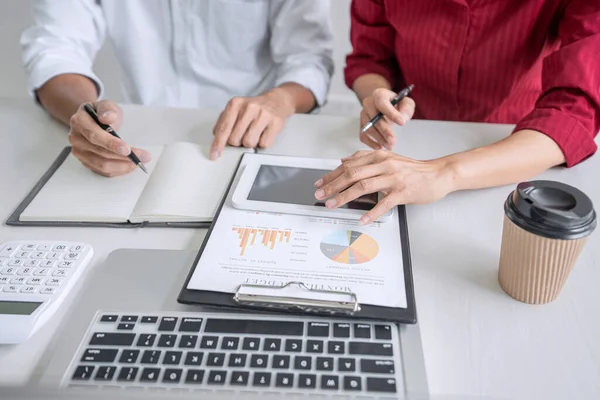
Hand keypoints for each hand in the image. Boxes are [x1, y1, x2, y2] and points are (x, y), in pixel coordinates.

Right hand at [68, 100, 150, 176]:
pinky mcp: (86, 161)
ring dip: (122, 165)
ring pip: (102, 165)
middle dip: (124, 156)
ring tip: (138, 162)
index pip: (94, 136)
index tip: (128, 150)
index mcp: (79, 122)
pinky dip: (118, 170)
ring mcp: (80, 152)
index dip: (111, 144)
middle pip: (100, 152)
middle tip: (143, 157)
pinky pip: (102, 171)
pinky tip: (129, 166)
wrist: (92, 120)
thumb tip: (107, 118)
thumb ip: (108, 109)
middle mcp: (76, 138)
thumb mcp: (107, 105)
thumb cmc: (102, 113)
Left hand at [210, 88, 294, 159]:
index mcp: (235, 104)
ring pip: (249, 143)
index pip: (223, 128)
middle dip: (237, 141)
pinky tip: (263, 133)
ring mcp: (263, 115)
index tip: (214, 155)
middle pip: (235, 139)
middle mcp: (249, 108)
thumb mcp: (236, 109)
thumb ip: (224, 121)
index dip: (218, 144)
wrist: (277, 101)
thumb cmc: (253, 108)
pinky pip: (263, 144)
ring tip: (254, 133)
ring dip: (250, 142)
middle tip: (243, 134)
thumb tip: (216, 137)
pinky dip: (262, 142)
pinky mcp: (275, 123)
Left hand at [314, 150, 453, 223]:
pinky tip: (362, 219)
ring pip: (363, 186)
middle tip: (320, 194)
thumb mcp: (388, 159)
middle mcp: (384, 164)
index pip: (349, 165)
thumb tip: (344, 161)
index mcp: (378, 156)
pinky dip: (371, 212)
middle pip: (352, 174)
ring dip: (344, 197)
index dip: (332, 174)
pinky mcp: (403, 191)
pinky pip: (384, 203)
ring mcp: (394, 178)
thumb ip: (366, 160)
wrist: (438, 174)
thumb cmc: (413, 170)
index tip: (320, 183)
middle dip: (333, 185)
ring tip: (332, 205)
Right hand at [360, 88, 415, 149]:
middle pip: (374, 118)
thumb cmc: (397, 105)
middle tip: (393, 140)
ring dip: (379, 139)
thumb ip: (407, 108)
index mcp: (379, 94)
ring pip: (368, 128)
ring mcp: (363, 115)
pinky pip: (363, 135)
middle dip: (384, 131)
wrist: (387, 107)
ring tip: (389, 145)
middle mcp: (368, 103)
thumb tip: (402, 118)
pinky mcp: (362, 125)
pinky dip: (370, 143)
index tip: (402, 123)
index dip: (391, 113)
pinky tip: (380, 147)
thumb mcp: (406, 102)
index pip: (382, 102)